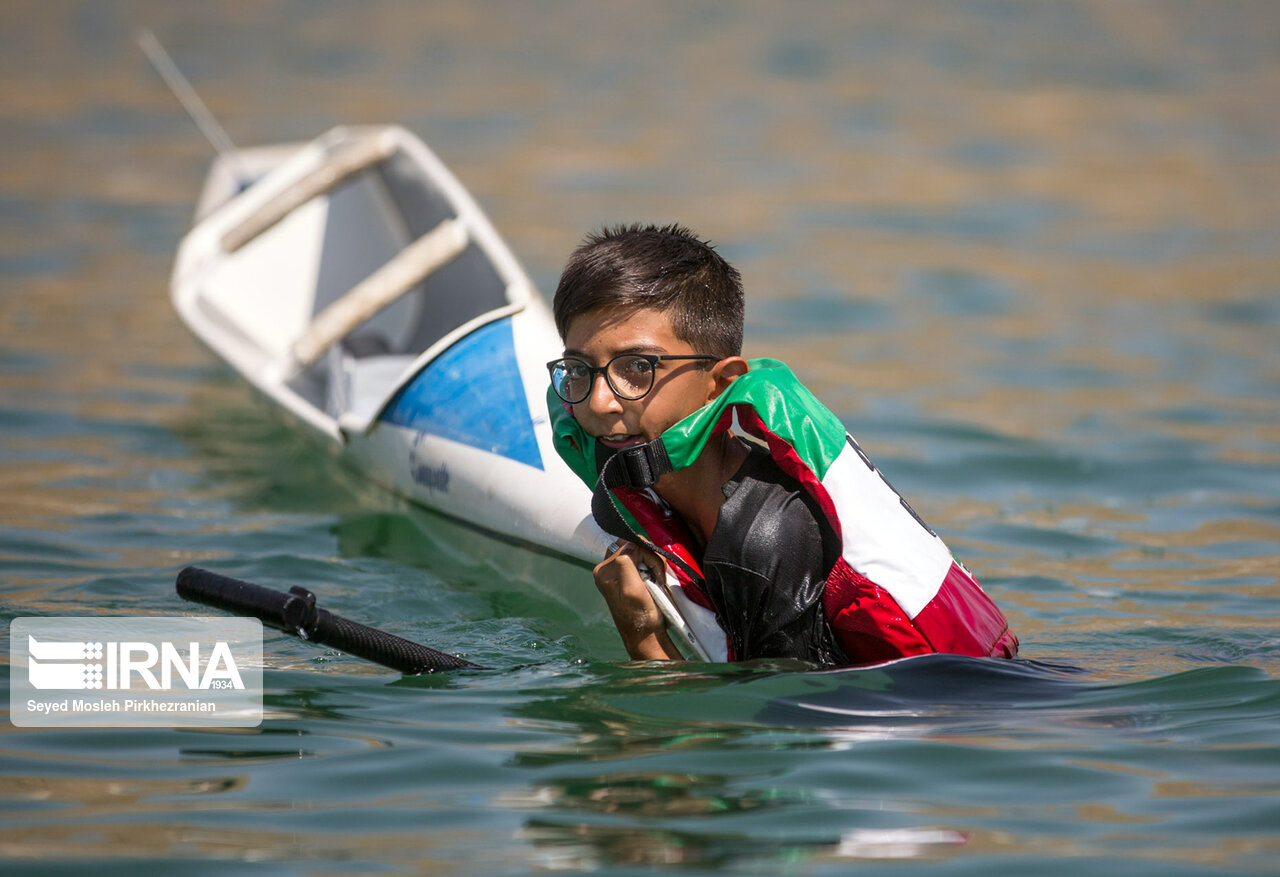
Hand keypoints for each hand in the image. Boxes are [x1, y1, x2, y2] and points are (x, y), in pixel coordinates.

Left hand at [594, 540, 682, 660]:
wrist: (645, 634)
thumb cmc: (640, 616)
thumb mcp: (632, 590)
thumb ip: (626, 564)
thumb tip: (630, 544)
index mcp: (604, 571)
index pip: (629, 544)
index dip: (647, 555)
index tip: (655, 573)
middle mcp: (607, 569)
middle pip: (633, 545)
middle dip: (650, 558)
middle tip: (658, 576)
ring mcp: (617, 572)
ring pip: (639, 551)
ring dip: (652, 563)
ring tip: (657, 581)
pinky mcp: (627, 576)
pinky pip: (641, 560)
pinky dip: (652, 567)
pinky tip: (654, 581)